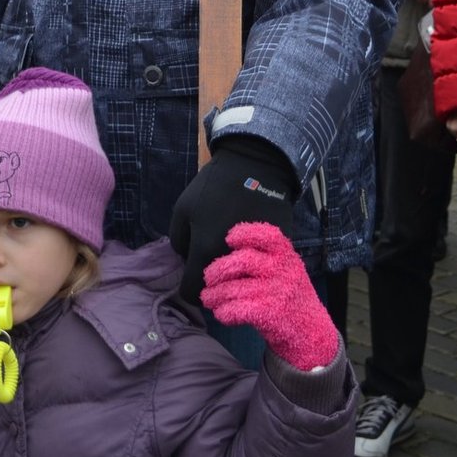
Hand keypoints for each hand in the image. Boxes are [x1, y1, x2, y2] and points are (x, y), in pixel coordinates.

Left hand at [169, 138, 296, 302]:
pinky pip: (262, 271)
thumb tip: (186, 262)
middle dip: (212, 284)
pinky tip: (251, 247)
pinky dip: (255, 265)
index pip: (191, 292)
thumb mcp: (183, 207)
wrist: (256, 164)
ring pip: (242, 285)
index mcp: (206, 251)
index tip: (193, 273)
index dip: (189, 286)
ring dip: (234, 278)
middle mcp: (233, 262)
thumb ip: (178, 240)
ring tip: (231, 259)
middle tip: (212, 263)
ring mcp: (259, 259)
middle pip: (218, 292)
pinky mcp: (278, 253)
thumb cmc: (214, 185)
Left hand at [200, 223, 338, 370]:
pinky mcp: (269, 314)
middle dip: (219, 269)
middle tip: (208, 277)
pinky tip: (221, 313)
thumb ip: (267, 259)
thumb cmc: (291, 297)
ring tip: (207, 298)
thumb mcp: (289, 271)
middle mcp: (282, 270)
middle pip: (243, 260)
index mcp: (287, 255)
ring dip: (215, 294)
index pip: (267, 235)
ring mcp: (276, 292)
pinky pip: (237, 309)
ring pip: (235, 288)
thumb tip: (229, 254)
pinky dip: (224, 312)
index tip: (229, 238)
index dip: (245, 233)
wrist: (312, 333)